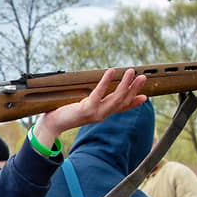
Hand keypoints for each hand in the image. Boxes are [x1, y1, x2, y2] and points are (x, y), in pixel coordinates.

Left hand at [32, 68, 147, 149]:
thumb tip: (92, 91)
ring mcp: (95, 114)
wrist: (52, 125)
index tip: (145, 96)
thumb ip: (89, 101)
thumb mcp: (80, 107)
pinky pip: (98, 94)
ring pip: (115, 98)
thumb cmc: (63, 114)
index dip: (133, 103)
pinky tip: (110, 71)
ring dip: (125, 84)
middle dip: (133, 89)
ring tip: (130, 72)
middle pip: (122, 102)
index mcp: (100, 114)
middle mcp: (100, 115)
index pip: (120, 108)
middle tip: (143, 77)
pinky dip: (105, 82)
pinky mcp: (86, 110)